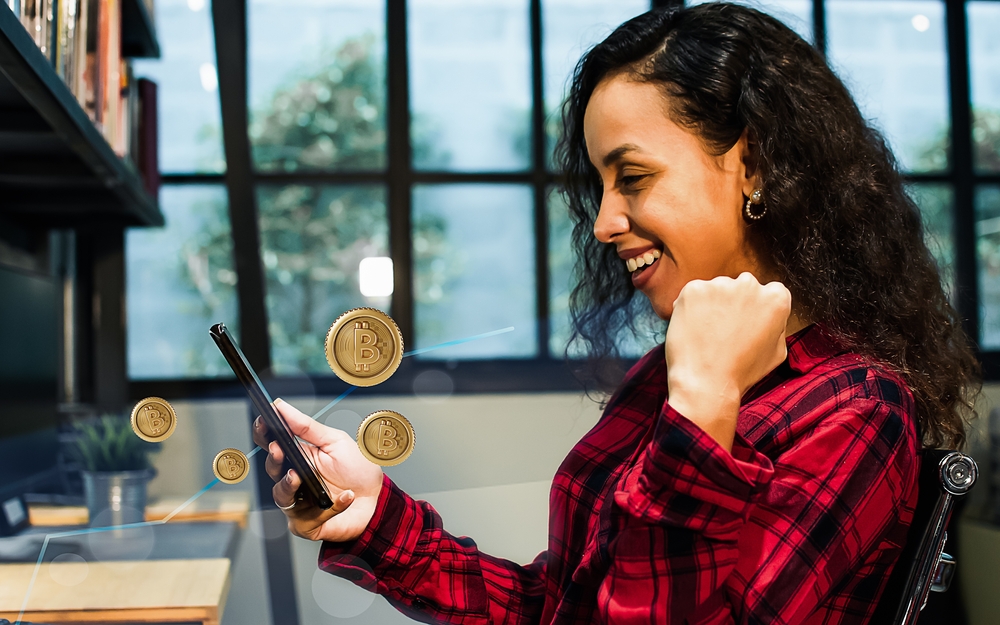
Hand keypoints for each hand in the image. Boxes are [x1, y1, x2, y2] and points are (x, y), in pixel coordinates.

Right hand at [252, 399, 383, 542]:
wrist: (377, 499)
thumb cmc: (356, 470)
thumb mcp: (334, 441)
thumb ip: (307, 427)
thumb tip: (281, 406)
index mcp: (297, 456)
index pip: (271, 444)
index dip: (263, 434)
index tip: (263, 422)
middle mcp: (293, 479)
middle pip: (271, 470)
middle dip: (273, 460)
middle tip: (278, 450)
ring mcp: (297, 503)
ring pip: (281, 496)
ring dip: (288, 485)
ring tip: (298, 476)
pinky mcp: (307, 524)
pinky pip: (308, 517)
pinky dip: (331, 506)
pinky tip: (347, 496)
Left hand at [665, 272, 791, 450]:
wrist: (707, 382)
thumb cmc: (742, 372)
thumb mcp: (777, 352)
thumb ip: (777, 326)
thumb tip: (771, 316)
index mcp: (776, 298)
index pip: (768, 292)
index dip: (755, 309)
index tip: (745, 324)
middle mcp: (750, 284)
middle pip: (740, 287)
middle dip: (733, 303)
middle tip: (724, 331)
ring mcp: (720, 284)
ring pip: (715, 290)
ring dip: (711, 305)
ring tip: (707, 334)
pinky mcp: (694, 289)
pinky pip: (693, 295)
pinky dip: (690, 308)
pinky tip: (693, 330)